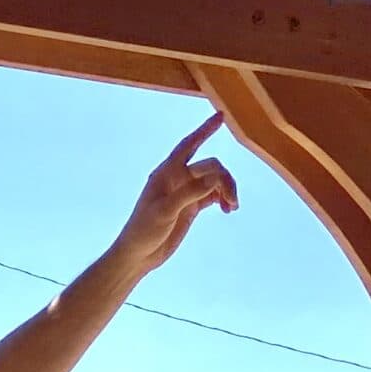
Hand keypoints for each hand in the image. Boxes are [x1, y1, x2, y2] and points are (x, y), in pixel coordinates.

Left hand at [118, 115, 237, 276]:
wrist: (138, 254)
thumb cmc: (144, 230)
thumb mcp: (165, 211)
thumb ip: (190, 192)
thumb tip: (216, 175)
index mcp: (166, 173)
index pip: (188, 145)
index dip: (204, 130)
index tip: (221, 117)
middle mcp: (177, 178)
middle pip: (210, 167)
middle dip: (224, 180)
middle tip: (231, 201)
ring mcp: (185, 192)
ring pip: (215, 181)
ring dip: (227, 190)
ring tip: (231, 207)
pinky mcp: (191, 207)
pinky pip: (213, 194)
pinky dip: (223, 199)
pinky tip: (228, 210)